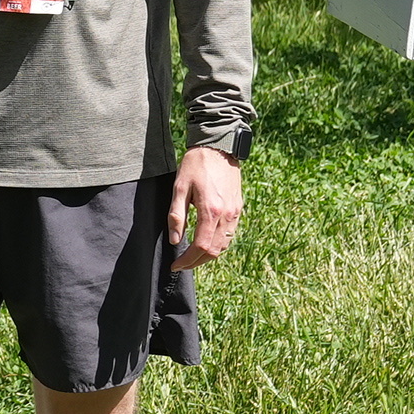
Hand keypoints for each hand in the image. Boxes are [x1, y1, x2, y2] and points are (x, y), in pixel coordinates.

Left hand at [168, 146, 242, 269]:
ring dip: (208, 255)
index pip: (200, 247)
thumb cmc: (196, 165)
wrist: (218, 148)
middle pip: (214, 251)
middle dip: (197, 262)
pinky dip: (218, 244)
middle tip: (182, 264)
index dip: (187, 261)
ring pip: (224, 245)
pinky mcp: (238, 209)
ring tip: (192, 256)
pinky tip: (206, 241)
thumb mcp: (179, 188)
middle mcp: (226, 216)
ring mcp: (235, 213)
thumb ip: (177, 215)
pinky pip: (230, 235)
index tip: (175, 265)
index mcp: (211, 211)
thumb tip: (175, 240)